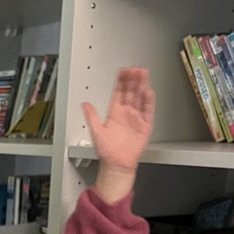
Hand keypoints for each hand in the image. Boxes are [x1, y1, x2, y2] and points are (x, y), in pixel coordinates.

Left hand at [82, 67, 154, 202]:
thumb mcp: (96, 131)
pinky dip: (148, 102)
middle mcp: (126, 113)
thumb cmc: (107, 151)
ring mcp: (136, 118)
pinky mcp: (145, 125)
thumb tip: (84, 104)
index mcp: (114, 112)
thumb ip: (91, 116)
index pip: (119, 92)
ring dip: (142, 87)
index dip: (122, 81)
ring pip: (140, 98)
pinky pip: (148, 111)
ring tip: (143, 75)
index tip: (124, 71)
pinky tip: (148, 92)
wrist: (117, 164)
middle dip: (134, 80)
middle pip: (131, 92)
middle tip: (136, 69)